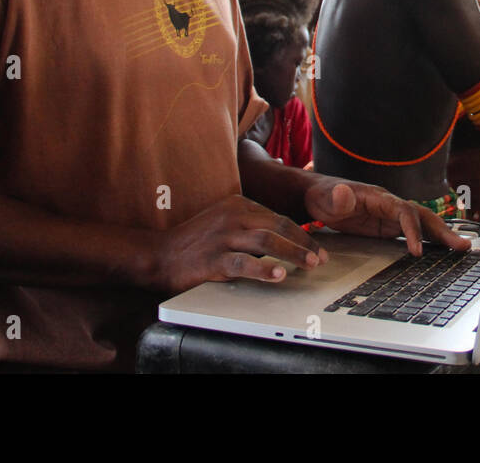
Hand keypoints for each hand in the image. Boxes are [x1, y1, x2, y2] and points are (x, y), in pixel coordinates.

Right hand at [151, 194, 326, 295]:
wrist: (159, 254)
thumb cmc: (196, 240)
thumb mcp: (225, 219)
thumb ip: (251, 222)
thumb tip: (285, 234)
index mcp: (238, 204)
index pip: (279, 218)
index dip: (302, 233)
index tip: (318, 246)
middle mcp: (233, 216)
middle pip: (278, 227)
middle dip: (304, 243)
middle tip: (320, 257)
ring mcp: (223, 236)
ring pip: (266, 242)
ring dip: (292, 254)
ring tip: (309, 264)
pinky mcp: (213, 258)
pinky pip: (243, 263)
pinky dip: (263, 269)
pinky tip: (278, 275)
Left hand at [302, 177, 472, 255]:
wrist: (319, 196)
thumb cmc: (323, 195)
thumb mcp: (327, 197)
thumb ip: (337, 197)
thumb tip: (344, 192)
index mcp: (379, 197)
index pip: (404, 211)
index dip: (413, 230)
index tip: (417, 250)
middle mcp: (390, 205)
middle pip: (423, 216)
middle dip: (443, 231)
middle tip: (462, 246)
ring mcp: (390, 217)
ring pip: (423, 224)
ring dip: (442, 236)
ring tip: (462, 249)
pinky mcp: (387, 227)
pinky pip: (413, 233)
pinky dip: (429, 241)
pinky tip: (441, 252)